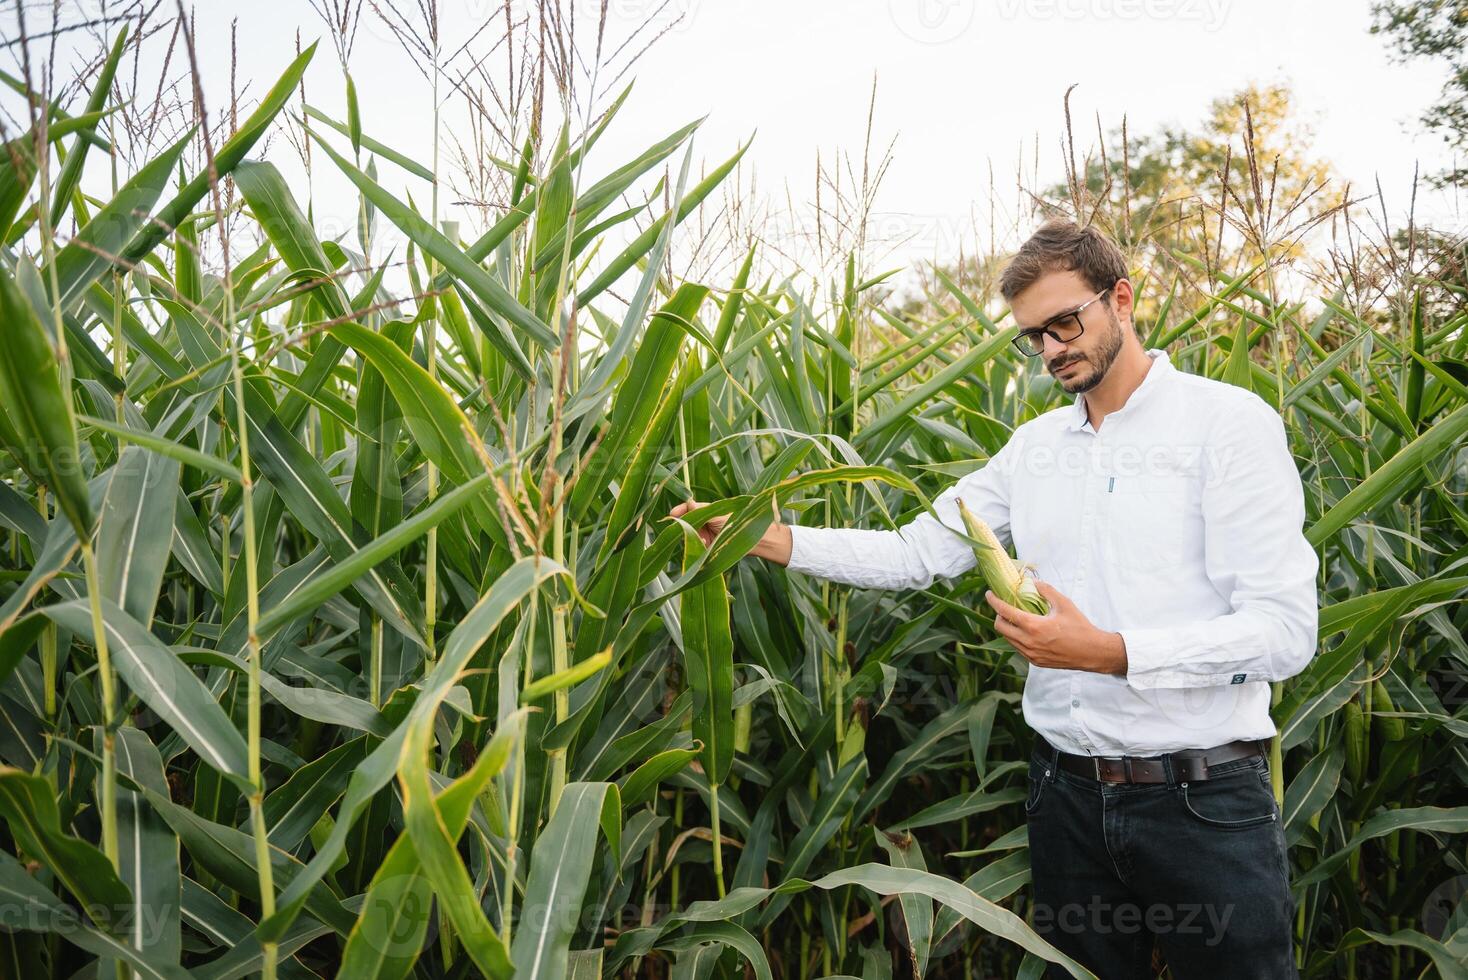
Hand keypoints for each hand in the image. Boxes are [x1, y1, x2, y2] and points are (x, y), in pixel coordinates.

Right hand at [665, 499, 793, 564]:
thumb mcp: (718, 514)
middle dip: (686, 527)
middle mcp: (705, 521)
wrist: (755, 539)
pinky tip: (706, 545)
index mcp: (707, 510)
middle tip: (687, 530)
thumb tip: (688, 501)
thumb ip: (702, 510)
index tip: (672, 514)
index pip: (688, 509)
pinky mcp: (709, 546)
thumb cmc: (739, 522)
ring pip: (690, 535)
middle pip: (687, 523)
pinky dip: (699, 546)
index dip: (680, 511)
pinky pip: (697, 546)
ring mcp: (706, 533)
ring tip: (704, 540)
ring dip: (694, 538)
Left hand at [984, 580, 1127, 674]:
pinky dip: (1016, 638)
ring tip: (1014, 618)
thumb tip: (1033, 582)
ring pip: (1008, 639)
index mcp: (1034, 627)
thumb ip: (1047, 591)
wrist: (1092, 653)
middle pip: (1000, 627)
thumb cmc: (1080, 628)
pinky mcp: (1036, 662)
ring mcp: (1031, 654)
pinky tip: (1025, 631)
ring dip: (1007, 627)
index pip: (1005, 612)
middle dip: (998, 615)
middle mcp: (1029, 642)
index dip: (994, 601)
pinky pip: (1018, 648)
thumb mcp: (1064, 604)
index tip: (989, 594)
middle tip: (1004, 606)